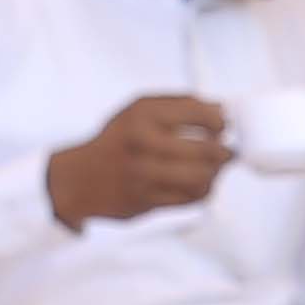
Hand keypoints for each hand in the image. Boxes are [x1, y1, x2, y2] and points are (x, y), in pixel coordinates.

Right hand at [48, 95, 230, 225]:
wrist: (80, 179)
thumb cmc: (119, 142)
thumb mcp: (139, 111)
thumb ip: (181, 105)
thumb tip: (222, 108)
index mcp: (142, 113)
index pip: (200, 113)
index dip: (220, 122)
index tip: (222, 127)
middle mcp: (142, 141)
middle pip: (207, 149)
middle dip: (223, 151)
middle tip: (225, 151)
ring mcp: (143, 172)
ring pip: (203, 176)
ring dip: (215, 173)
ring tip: (212, 169)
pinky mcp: (148, 199)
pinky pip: (193, 197)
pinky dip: (203, 190)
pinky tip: (198, 184)